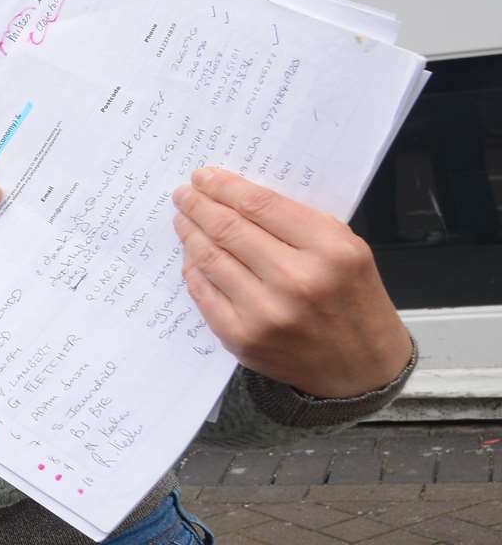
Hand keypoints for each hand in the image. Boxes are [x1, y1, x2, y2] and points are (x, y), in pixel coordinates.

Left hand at [174, 167, 411, 397]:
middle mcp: (297, 281)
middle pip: (228, 228)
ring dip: (190, 233)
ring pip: (210, 258)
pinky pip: (203, 292)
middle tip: (184, 194)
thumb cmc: (352, 300)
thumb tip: (236, 194)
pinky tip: (192, 255)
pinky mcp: (242, 338)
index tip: (204, 176)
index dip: (224, 186)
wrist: (362, 368)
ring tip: (183, 219)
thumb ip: (297, 221)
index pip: (259, 205)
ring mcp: (266, 313)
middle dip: (198, 205)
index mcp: (330, 251)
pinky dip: (193, 268)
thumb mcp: (345, 248)